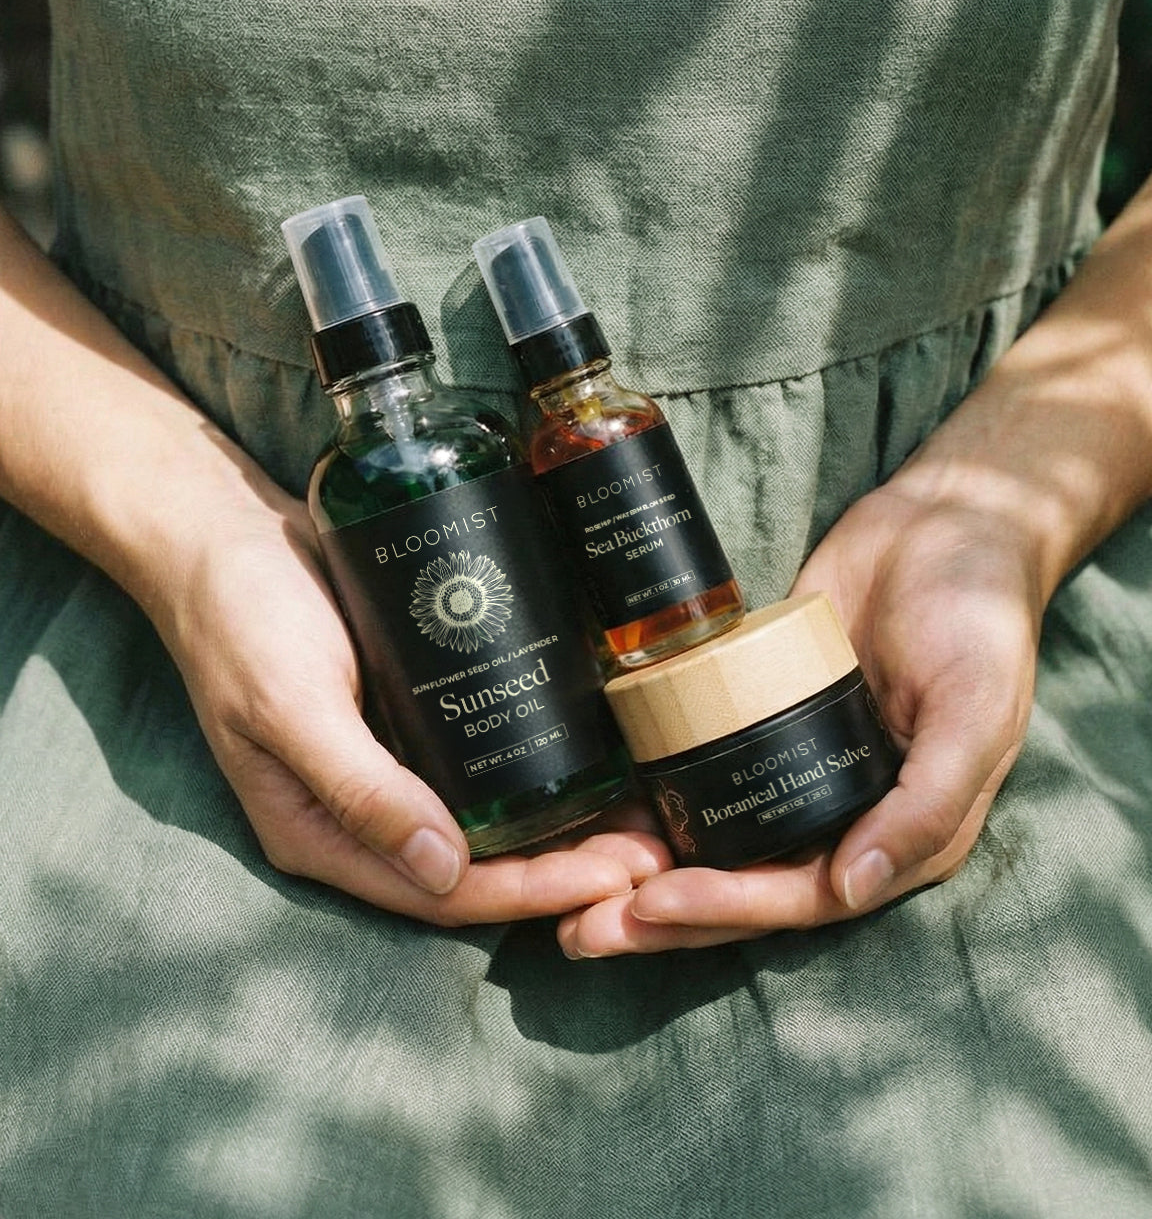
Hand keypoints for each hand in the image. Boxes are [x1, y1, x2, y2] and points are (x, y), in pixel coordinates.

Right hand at [157, 491, 650, 924]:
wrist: (222, 532)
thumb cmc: (241, 615)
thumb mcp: (289, 704)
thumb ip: (356, 787)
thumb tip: (441, 869)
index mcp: (320, 833)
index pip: (442, 893)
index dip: (530, 894)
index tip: (611, 880)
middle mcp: (360, 812)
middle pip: (479, 865)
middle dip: (566, 868)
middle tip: (656, 854)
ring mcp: (389, 762)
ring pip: (489, 818)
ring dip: (565, 825)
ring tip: (646, 816)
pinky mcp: (410, 712)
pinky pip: (481, 759)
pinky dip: (537, 768)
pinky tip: (594, 755)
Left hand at [557, 465, 1044, 954]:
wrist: (945, 522)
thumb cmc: (980, 617)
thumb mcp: (978, 711)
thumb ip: (928, 803)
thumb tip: (853, 888)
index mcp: (895, 834)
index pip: (797, 895)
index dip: (723, 909)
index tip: (648, 907)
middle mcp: (834, 812)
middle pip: (736, 881)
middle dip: (658, 915)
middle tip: (575, 931)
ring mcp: (785, 761)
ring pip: (704, 832)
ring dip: (637, 866)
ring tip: (560, 886)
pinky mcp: (748, 708)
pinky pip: (691, 760)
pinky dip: (644, 789)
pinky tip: (586, 807)